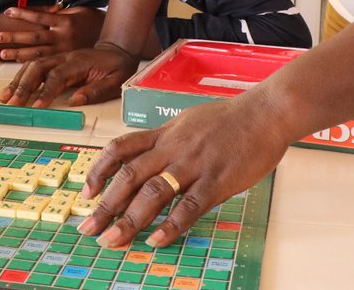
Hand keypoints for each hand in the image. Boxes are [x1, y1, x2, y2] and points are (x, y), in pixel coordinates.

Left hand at [0, 5, 105, 60]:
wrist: (115, 43)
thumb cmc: (94, 23)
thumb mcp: (79, 12)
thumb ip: (62, 13)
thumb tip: (49, 10)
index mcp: (65, 21)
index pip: (40, 16)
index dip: (23, 13)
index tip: (8, 11)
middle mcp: (62, 36)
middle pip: (35, 36)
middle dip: (16, 36)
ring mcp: (63, 51)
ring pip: (38, 52)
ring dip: (19, 53)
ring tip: (3, 53)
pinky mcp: (66, 62)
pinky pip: (47, 63)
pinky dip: (33, 64)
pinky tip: (19, 66)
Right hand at [0, 42, 138, 107]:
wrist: (118, 48)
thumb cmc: (118, 67)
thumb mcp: (115, 80)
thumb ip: (96, 90)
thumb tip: (75, 101)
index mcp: (79, 62)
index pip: (57, 76)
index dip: (46, 91)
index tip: (36, 107)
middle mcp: (65, 57)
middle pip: (38, 67)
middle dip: (23, 86)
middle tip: (12, 103)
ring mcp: (59, 57)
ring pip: (32, 65)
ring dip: (18, 81)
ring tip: (5, 97)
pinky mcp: (56, 60)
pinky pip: (34, 66)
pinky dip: (21, 76)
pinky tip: (12, 88)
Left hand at [77, 90, 288, 248]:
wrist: (266, 112)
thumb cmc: (231, 119)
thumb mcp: (189, 122)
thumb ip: (168, 141)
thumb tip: (149, 157)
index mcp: (165, 134)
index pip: (120, 149)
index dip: (99, 170)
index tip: (87, 193)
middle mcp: (173, 148)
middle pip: (129, 176)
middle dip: (105, 205)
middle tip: (88, 229)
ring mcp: (194, 164)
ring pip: (153, 192)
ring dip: (129, 219)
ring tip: (112, 240)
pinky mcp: (217, 180)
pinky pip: (189, 206)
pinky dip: (170, 225)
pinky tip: (156, 241)